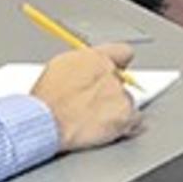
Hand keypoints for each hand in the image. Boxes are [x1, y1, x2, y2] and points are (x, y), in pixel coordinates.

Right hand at [28, 44, 143, 151]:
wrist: (46, 121)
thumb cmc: (46, 99)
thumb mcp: (59, 67)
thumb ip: (82, 65)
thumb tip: (89, 69)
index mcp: (96, 58)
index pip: (122, 52)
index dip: (120, 63)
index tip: (120, 68)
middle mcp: (111, 73)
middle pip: (122, 82)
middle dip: (111, 92)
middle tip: (93, 104)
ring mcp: (119, 95)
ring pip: (127, 102)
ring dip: (116, 111)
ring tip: (94, 120)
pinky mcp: (124, 116)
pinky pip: (136, 122)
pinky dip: (126, 127)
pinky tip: (108, 129)